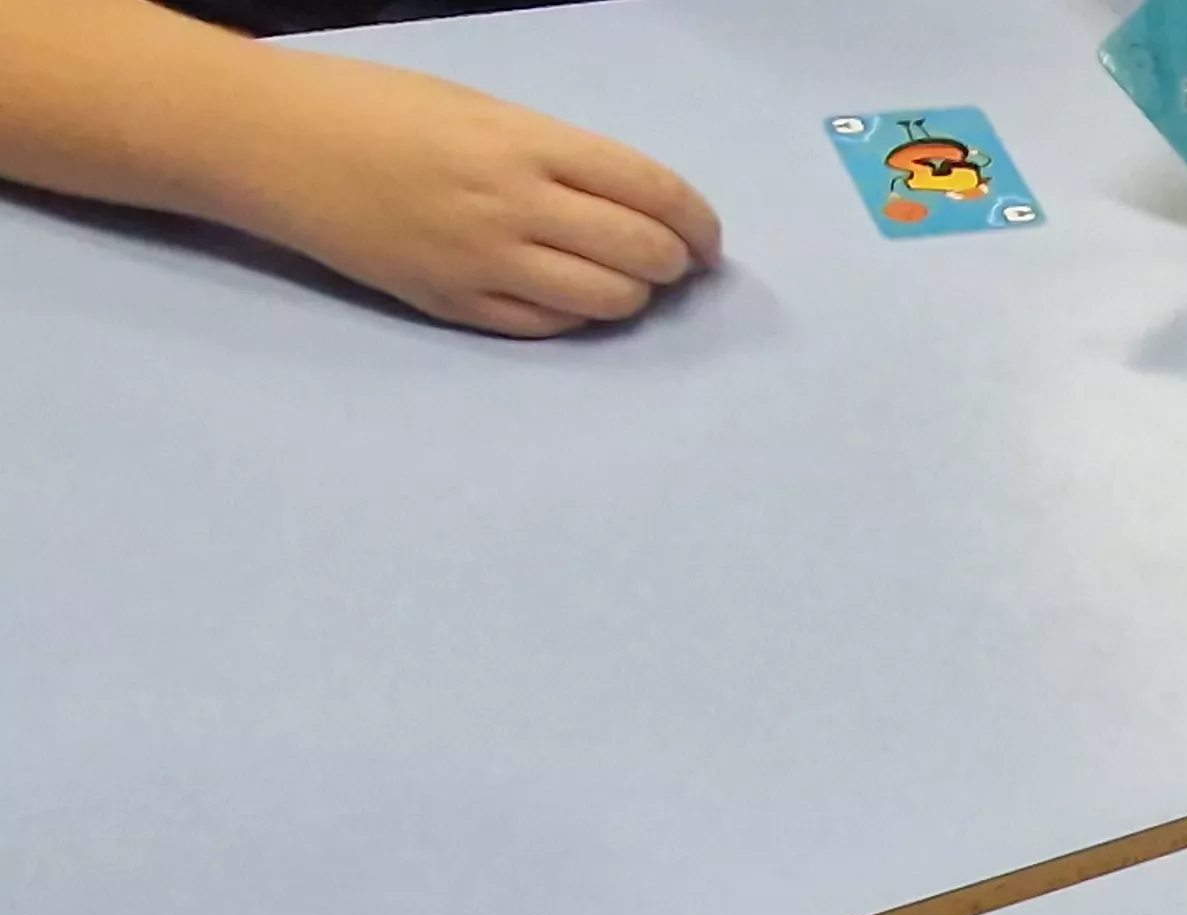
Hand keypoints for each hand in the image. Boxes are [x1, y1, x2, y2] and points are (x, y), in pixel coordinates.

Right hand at [206, 49, 715, 338]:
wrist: (272, 141)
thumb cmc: (379, 108)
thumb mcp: (482, 109)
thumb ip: (557, 155)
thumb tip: (634, 202)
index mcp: (527, 143)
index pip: (653, 191)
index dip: (698, 221)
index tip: (708, 237)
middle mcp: (514, 206)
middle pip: (641, 255)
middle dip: (674, 263)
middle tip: (672, 261)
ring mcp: (482, 262)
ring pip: (605, 302)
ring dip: (633, 296)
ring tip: (625, 281)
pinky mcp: (450, 303)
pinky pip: (546, 327)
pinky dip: (575, 316)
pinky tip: (569, 297)